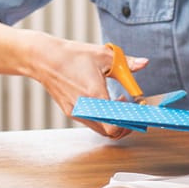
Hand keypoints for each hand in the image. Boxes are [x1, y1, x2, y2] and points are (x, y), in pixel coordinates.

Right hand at [27, 38, 147, 139]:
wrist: (44, 58)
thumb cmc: (72, 55)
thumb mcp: (103, 55)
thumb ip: (127, 63)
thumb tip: (144, 63)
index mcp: (95, 96)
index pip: (115, 126)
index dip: (130, 124)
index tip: (138, 113)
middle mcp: (85, 109)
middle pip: (110, 132)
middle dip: (125, 124)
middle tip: (131, 109)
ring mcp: (76, 112)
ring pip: (100, 128)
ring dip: (112, 120)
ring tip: (118, 101)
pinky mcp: (70, 111)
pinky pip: (91, 121)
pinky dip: (101, 116)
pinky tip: (103, 99)